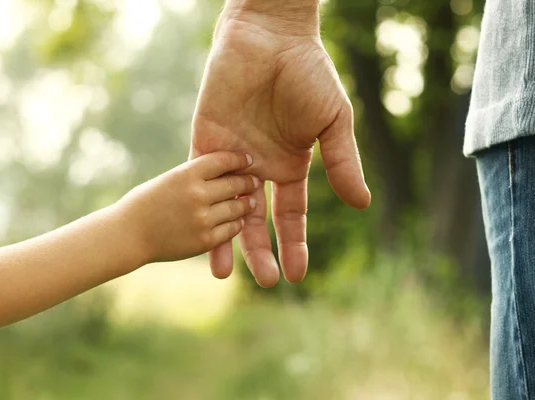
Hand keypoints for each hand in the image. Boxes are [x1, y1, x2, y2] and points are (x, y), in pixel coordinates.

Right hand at [116, 152, 258, 263]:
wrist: (128, 235)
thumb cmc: (145, 203)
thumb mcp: (169, 180)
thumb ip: (194, 176)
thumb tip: (224, 172)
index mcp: (186, 174)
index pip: (223, 160)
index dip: (239, 159)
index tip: (248, 160)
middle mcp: (197, 194)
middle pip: (235, 183)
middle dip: (247, 181)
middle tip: (255, 181)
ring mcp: (203, 218)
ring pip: (237, 208)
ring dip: (245, 204)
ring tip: (249, 201)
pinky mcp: (205, 240)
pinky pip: (231, 229)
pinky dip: (236, 224)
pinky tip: (237, 221)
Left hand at [190, 2, 370, 287]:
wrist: (270, 37)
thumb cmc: (308, 73)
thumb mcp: (332, 122)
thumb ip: (342, 162)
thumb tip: (362, 205)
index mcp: (290, 166)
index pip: (291, 215)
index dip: (294, 245)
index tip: (297, 274)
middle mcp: (259, 168)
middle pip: (257, 220)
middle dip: (261, 252)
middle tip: (266, 282)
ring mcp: (231, 157)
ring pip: (224, 208)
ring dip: (225, 240)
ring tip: (225, 275)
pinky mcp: (205, 141)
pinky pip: (201, 181)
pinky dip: (201, 205)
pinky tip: (200, 230)